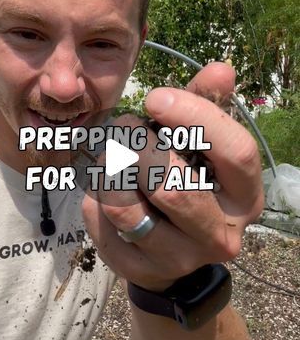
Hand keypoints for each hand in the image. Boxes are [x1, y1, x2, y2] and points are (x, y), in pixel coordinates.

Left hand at [82, 62, 263, 290]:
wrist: (170, 252)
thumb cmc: (189, 183)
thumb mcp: (201, 146)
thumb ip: (207, 108)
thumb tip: (221, 68)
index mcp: (245, 197)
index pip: (236, 153)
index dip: (194, 118)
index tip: (154, 98)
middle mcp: (220, 235)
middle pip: (174, 186)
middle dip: (137, 149)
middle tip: (121, 128)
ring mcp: (179, 258)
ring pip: (128, 209)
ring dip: (108, 172)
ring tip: (108, 156)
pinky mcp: (140, 270)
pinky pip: (103, 224)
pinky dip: (94, 198)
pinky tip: (103, 192)